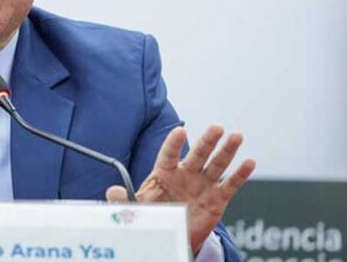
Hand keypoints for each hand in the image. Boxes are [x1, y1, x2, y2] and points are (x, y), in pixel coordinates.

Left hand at [106, 125, 255, 253]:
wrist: (172, 233)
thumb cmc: (154, 215)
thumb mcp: (137, 209)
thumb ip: (124, 200)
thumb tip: (112, 190)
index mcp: (164, 173)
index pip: (169, 154)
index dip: (174, 143)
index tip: (180, 131)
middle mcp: (186, 174)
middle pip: (197, 154)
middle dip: (207, 141)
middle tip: (217, 127)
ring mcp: (203, 184)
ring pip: (216, 164)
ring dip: (227, 151)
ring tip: (236, 136)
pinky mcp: (217, 198)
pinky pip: (230, 184)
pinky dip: (240, 174)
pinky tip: (249, 162)